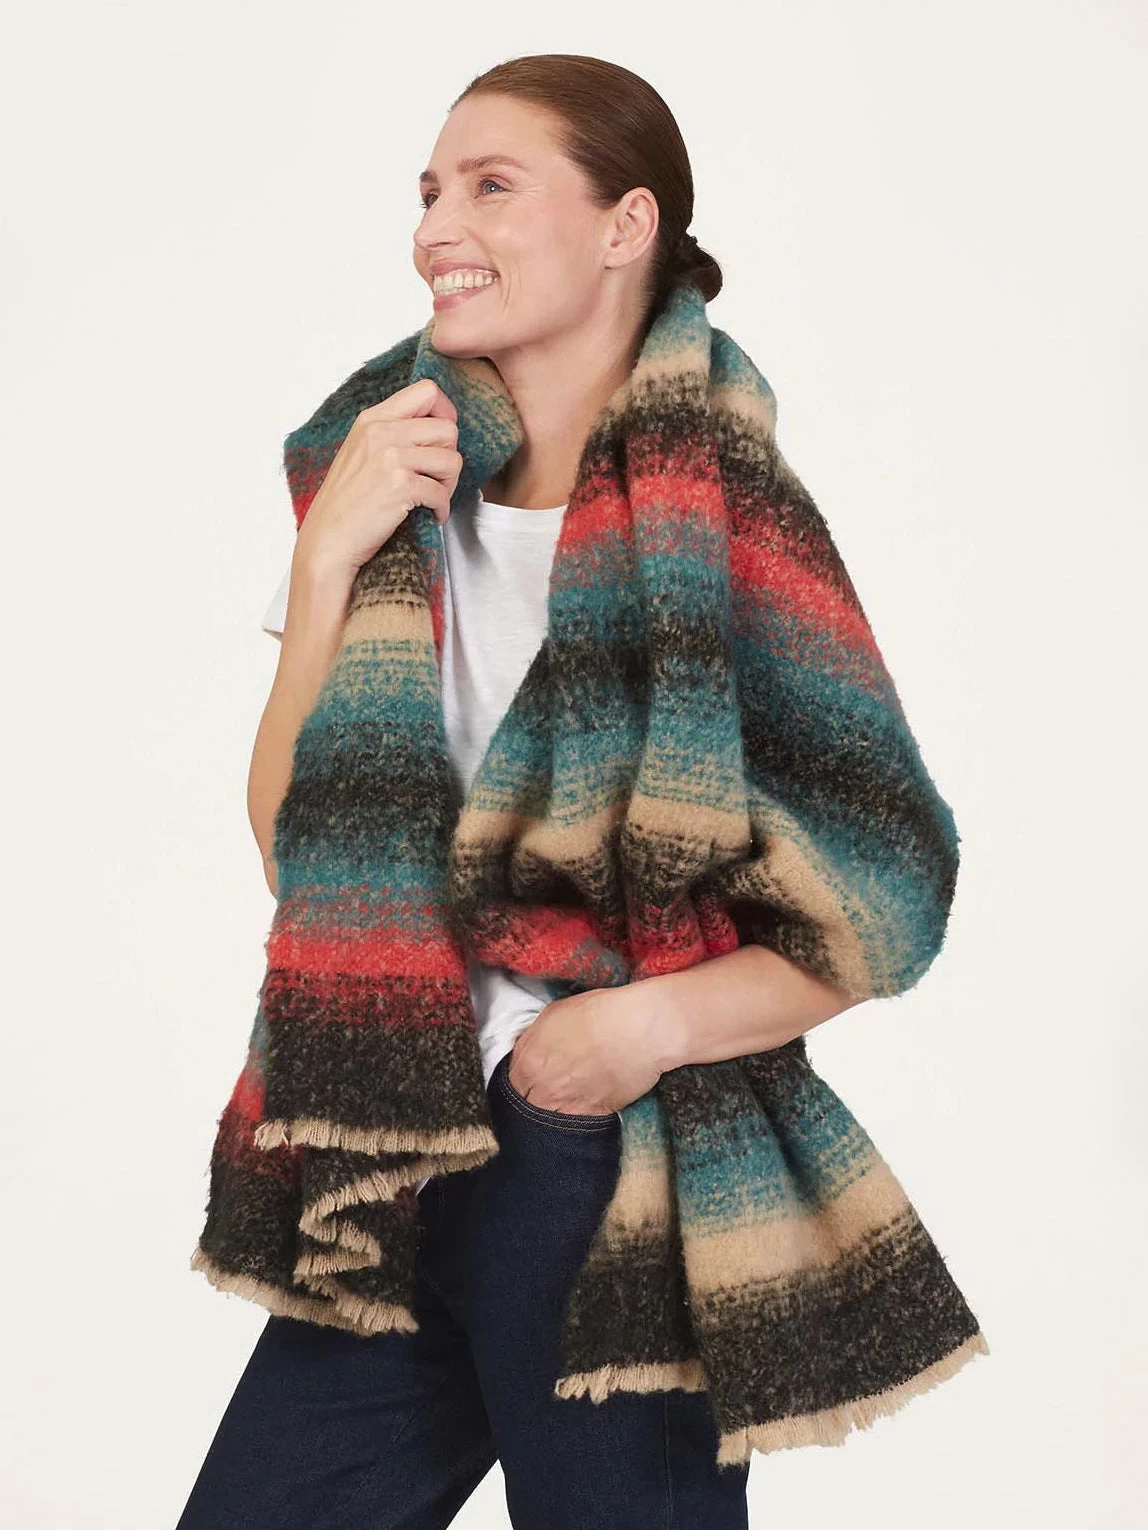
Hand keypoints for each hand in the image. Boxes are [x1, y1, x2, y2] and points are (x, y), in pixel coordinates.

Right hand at [294, 378, 463, 580]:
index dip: (445, 414)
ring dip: (449, 484)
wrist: (327, 540)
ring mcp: (390, 458)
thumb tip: (437, 426)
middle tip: (437, 479)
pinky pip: (442, 493)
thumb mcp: (361, 451)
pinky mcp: (400, 486)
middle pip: (448, 429)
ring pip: (452, 460)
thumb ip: (392, 432)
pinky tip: (429, 516)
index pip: (427, 391)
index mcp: (373, 419)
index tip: (440, 440)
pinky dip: (441, 509)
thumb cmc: (346, 503)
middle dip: (449, 457)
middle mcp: (381, 432)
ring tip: (433, 498)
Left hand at [505, 985, 672, 1115]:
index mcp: (529, 1061)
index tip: (530, 1080)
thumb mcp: (554, 1014)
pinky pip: (578, 1124)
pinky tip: (586, 1103)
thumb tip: (532, 1050)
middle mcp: (543, 1088)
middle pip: (528, 1105)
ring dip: (554, 1112)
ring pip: (550, 1120)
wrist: (636, 1029)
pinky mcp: (594, 1116)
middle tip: (547, 1091)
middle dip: (534, 1099)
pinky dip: (580, 1116)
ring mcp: (568, 1106)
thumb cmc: (599, 1013)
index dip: (522, 1081)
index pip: (512, 1084)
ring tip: (566, 1100)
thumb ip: (535, 1038)